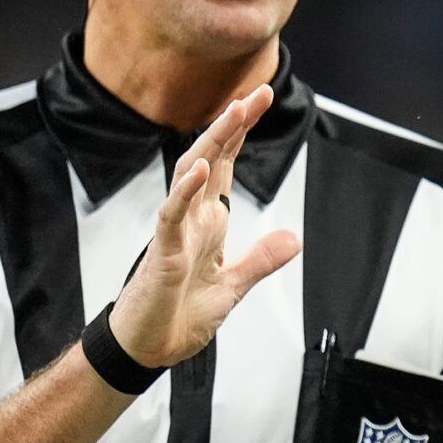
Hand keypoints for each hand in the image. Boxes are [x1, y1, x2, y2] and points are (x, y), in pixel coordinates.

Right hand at [108, 84, 302, 367]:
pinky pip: (171, 214)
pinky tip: (200, 168)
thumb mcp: (233, 286)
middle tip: (258, 93)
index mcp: (208, 222)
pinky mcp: (162, 252)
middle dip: (233, 125)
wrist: (148, 349)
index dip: (241, 133)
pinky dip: (185, 190)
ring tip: (234, 113)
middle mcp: (191, 218)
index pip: (225, 166)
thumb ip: (260, 260)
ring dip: (212, 143)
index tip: (261, 100)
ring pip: (190, 175)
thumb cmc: (178, 315)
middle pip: (211, 158)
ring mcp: (175, 231)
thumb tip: (293, 238)